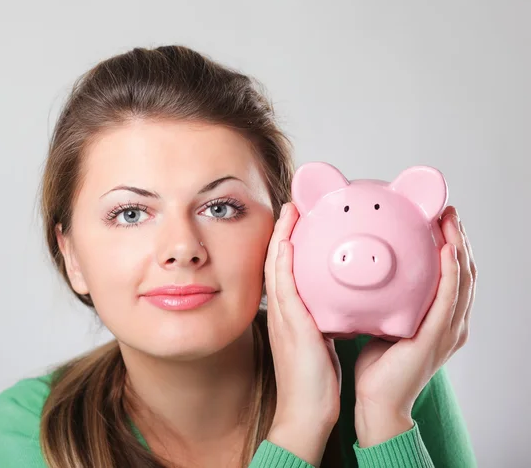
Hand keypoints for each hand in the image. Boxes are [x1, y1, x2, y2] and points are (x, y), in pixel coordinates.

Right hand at [265, 202, 341, 465]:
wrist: (306, 412)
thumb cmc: (316, 381)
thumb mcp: (321, 342)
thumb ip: (325, 320)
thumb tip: (340, 305)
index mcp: (290, 314)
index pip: (286, 270)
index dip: (289, 243)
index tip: (299, 219)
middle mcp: (282, 310)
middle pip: (277, 261)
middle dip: (283, 231)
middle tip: (292, 205)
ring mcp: (282, 315)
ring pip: (276, 265)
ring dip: (282, 235)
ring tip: (290, 209)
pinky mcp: (289, 323)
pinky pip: (282, 283)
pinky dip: (283, 257)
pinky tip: (289, 237)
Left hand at [352, 205, 476, 447]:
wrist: (377, 401)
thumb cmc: (378, 367)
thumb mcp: (386, 324)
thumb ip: (387, 303)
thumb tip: (369, 277)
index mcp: (440, 321)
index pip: (452, 276)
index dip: (450, 247)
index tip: (439, 221)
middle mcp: (451, 324)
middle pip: (464, 272)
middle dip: (458, 239)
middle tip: (447, 212)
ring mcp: (447, 330)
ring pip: (462, 279)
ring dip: (458, 246)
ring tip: (449, 220)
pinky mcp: (437, 336)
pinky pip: (448, 297)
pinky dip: (450, 271)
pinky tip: (447, 249)